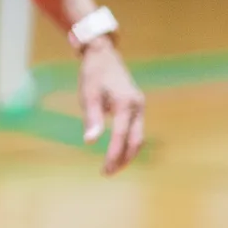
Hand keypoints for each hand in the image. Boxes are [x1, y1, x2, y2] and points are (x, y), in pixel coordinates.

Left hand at [78, 39, 144, 174]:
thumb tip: (90, 141)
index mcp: (125, 103)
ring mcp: (139, 106)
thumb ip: (92, 118)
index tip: (104, 169)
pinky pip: (135, 130)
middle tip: (108, 172)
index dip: (113, 155)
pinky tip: (116, 151)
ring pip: (138, 137)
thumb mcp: (88, 95)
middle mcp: (137, 106)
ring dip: (127, 153)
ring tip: (111, 166)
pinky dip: (128, 143)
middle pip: (136, 141)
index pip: (121, 136)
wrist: (103, 54)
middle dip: (123, 159)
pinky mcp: (136, 106)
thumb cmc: (93, 74)